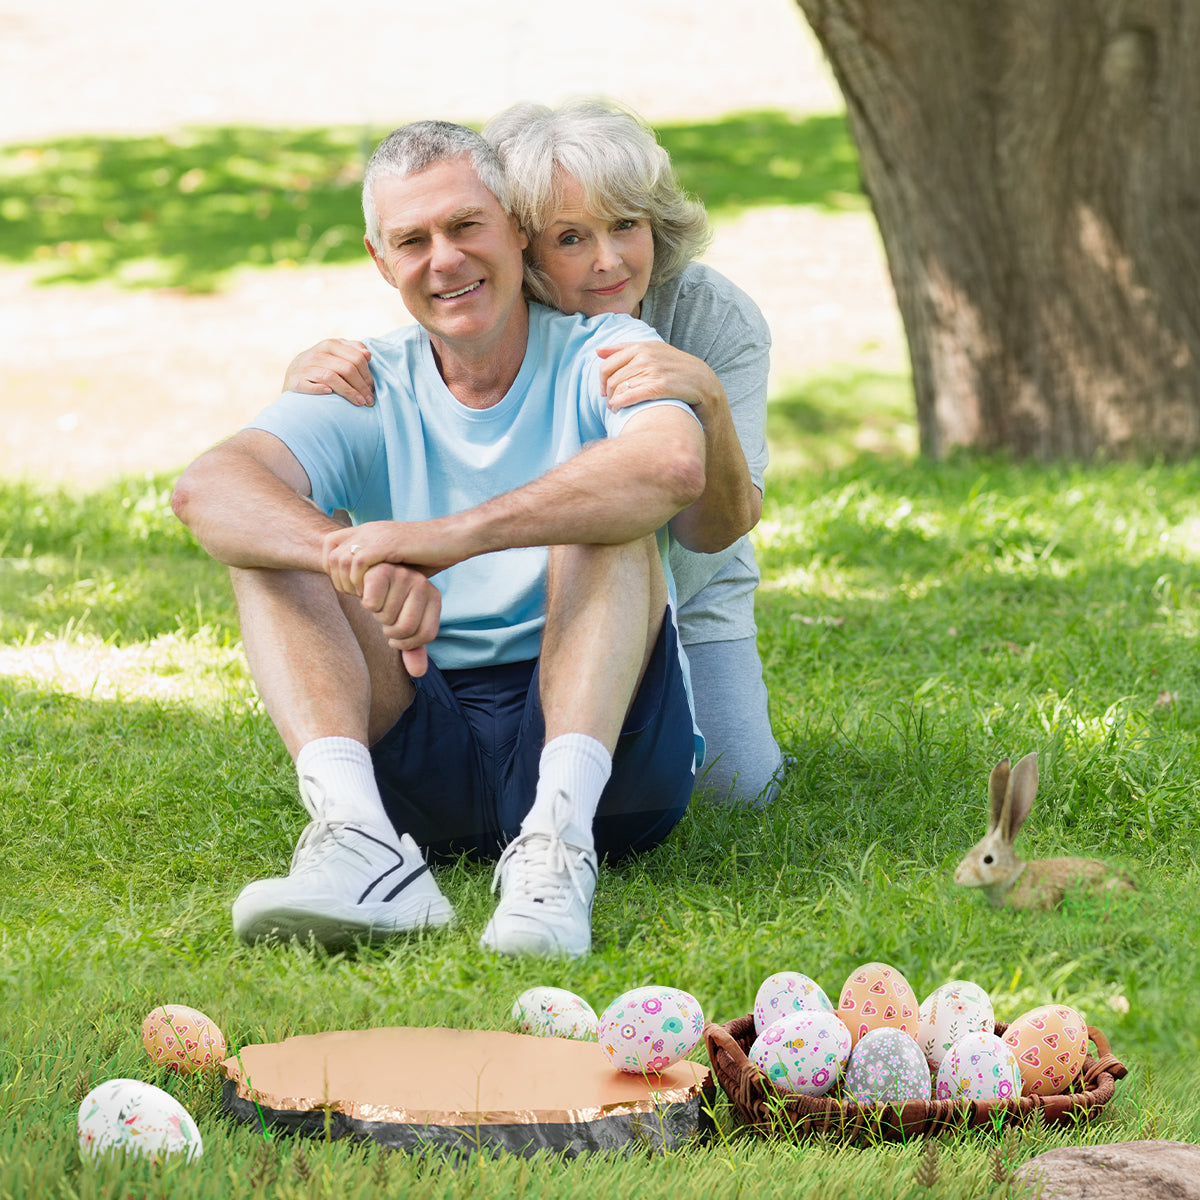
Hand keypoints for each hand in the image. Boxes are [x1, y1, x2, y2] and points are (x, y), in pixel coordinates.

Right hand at [283, 339, 373, 406]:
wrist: (293, 375)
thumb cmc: (321, 367)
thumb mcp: (335, 354)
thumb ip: (352, 351)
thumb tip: (368, 354)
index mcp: (330, 345)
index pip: (356, 358)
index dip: (368, 375)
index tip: (373, 389)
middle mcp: (317, 354)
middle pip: (347, 368)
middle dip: (362, 386)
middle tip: (370, 400)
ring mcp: (304, 367)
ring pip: (331, 377)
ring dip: (349, 392)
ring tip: (360, 403)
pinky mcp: (294, 380)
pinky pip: (309, 385)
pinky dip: (320, 389)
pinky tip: (330, 394)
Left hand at [323, 520, 467, 593]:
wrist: (453, 538)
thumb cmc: (431, 553)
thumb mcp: (397, 559)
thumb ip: (379, 566)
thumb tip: (367, 585)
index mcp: (369, 531)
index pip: (330, 545)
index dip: (332, 568)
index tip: (350, 587)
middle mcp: (368, 529)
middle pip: (331, 556)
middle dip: (339, 581)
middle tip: (358, 596)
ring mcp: (376, 534)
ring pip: (340, 560)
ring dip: (349, 583)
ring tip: (366, 596)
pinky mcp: (387, 543)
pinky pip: (358, 562)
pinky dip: (361, 581)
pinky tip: (375, 591)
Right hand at [360, 562, 441, 676]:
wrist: (366, 575)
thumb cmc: (388, 603)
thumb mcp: (402, 625)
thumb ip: (412, 648)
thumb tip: (418, 672)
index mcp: (434, 597)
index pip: (426, 635)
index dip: (406, 643)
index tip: (396, 636)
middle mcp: (423, 584)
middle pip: (406, 627)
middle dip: (389, 630)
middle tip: (384, 616)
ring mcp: (403, 575)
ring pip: (386, 616)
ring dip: (376, 616)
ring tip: (377, 603)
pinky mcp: (381, 570)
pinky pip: (371, 603)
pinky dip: (365, 603)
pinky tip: (365, 594)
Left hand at [597, 342, 723, 421]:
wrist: (707, 385)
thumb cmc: (677, 372)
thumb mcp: (654, 354)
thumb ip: (626, 350)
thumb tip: (597, 351)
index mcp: (644, 346)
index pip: (608, 362)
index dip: (601, 380)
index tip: (604, 391)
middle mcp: (648, 355)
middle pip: (612, 377)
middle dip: (607, 392)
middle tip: (610, 403)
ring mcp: (655, 369)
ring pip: (620, 386)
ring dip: (613, 400)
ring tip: (615, 408)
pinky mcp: (663, 385)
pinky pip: (632, 394)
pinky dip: (621, 403)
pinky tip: (620, 409)